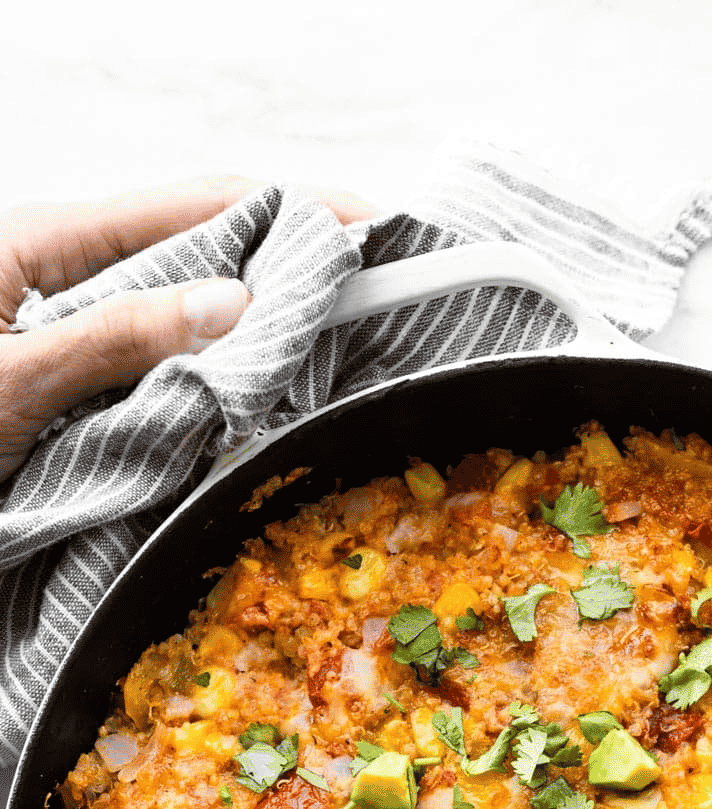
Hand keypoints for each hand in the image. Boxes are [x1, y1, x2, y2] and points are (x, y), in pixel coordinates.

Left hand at [0, 174, 375, 481]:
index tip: (372, 229)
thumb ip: (118, 337)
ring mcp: (71, 327)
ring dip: (249, 335)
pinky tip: (248, 397)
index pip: (196, 207)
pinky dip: (208, 382)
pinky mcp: (72, 382)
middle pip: (202, 254)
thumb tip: (234, 304)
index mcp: (45, 241)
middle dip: (285, 271)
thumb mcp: (16, 376)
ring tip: (327, 347)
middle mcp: (64, 272)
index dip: (290, 210)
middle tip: (375, 296)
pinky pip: (157, 369)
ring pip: (186, 317)